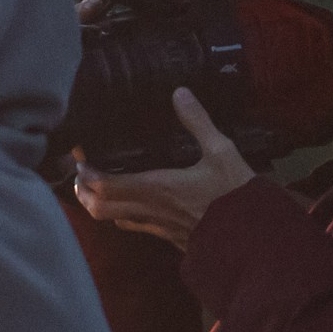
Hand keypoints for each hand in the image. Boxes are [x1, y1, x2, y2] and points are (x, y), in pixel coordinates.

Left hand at [71, 87, 255, 251]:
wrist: (253, 238)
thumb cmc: (236, 194)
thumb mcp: (222, 151)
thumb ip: (198, 122)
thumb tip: (180, 93)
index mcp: (156, 188)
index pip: (106, 185)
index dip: (86, 174)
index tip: (79, 159)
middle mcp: (149, 209)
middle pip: (99, 207)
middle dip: (83, 192)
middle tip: (80, 175)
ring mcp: (156, 226)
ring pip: (113, 220)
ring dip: (97, 205)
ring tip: (94, 189)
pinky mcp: (167, 237)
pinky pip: (134, 227)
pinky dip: (120, 216)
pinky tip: (126, 206)